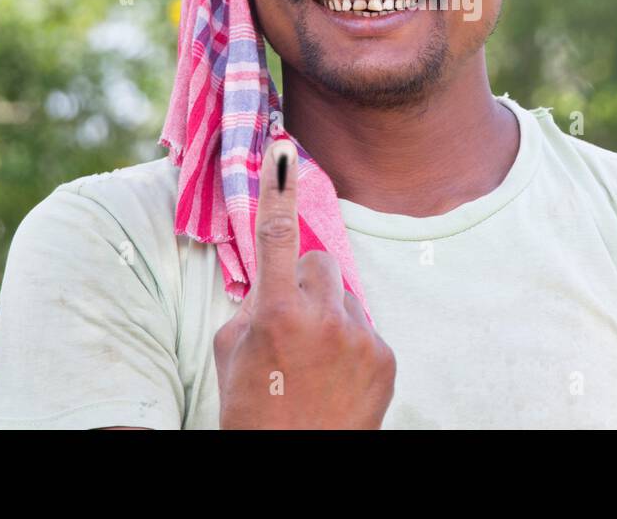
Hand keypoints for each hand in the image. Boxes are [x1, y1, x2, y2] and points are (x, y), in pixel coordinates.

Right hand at [213, 138, 395, 428]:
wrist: (293, 467)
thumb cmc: (251, 413)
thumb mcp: (230, 355)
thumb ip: (252, 306)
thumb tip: (273, 280)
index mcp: (276, 314)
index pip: (275, 236)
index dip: (277, 189)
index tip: (282, 149)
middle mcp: (323, 319)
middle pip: (320, 263)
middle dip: (304, 283)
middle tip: (289, 325)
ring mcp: (360, 338)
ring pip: (344, 296)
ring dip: (329, 316)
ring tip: (312, 363)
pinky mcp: (386, 357)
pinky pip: (365, 328)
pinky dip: (350, 344)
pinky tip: (334, 378)